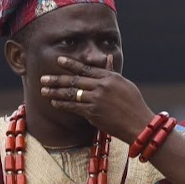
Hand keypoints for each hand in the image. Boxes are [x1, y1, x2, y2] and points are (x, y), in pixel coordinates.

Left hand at [39, 55, 153, 145]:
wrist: (140, 125)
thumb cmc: (136, 106)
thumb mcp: (126, 85)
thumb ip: (112, 72)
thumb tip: (107, 58)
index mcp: (110, 77)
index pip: (86, 68)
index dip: (71, 64)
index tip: (59, 60)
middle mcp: (102, 86)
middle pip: (74, 80)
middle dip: (57, 79)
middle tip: (43, 78)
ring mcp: (97, 99)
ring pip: (71, 93)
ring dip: (55, 91)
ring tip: (43, 90)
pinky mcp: (93, 112)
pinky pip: (74, 106)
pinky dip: (63, 104)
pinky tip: (54, 102)